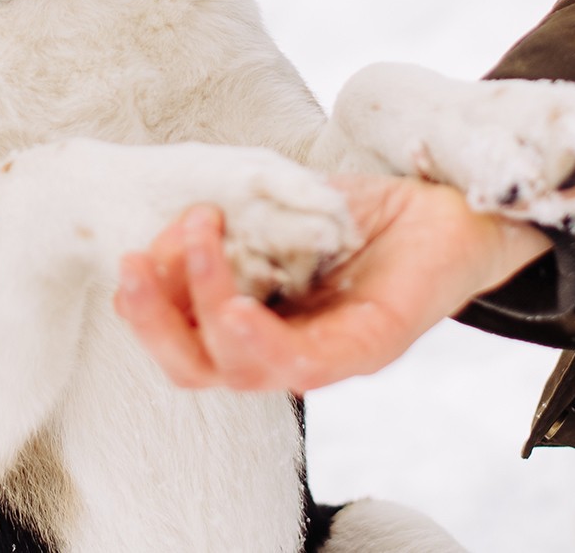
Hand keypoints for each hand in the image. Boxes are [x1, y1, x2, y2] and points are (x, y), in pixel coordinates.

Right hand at [113, 174, 551, 391]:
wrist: (447, 206)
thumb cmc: (360, 213)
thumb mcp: (279, 205)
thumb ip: (229, 214)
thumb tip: (166, 209)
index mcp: (255, 319)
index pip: (184, 336)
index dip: (148, 306)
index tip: (128, 257)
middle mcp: (283, 346)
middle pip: (197, 367)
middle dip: (154, 322)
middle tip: (131, 268)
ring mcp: (328, 353)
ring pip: (244, 370)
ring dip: (205, 308)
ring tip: (194, 241)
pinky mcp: (372, 346)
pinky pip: (308, 364)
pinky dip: (264, 342)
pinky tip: (238, 308)